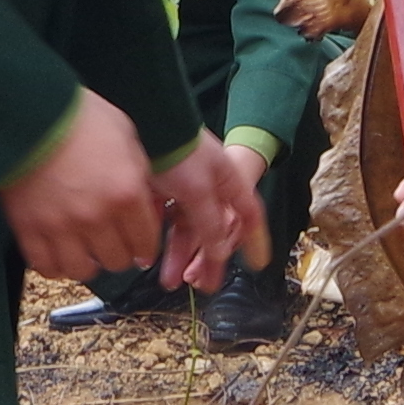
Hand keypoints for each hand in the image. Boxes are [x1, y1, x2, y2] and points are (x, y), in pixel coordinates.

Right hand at [0, 91, 162, 279]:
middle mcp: (96, 217)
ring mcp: (61, 227)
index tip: (139, 244)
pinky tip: (58, 251)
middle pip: (117, 261)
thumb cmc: (78, 116)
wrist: (26, 112)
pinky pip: (47, 267)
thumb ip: (138, 173)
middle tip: (110, 240)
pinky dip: (55, 265)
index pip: (146, 242)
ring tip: (83, 248)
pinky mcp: (29, 230)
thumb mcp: (125, 135)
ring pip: (83, 271)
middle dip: (118, 252)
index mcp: (125, 193)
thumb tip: (144, 203)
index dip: (145, 245)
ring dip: (87, 262)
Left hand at [147, 139, 268, 290]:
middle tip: (201, 285)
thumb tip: (220, 254)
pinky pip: (161, 218)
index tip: (258, 264)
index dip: (256, 241)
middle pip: (212, 230)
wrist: (146, 120)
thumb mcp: (199, 191)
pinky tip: (145, 255)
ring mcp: (184, 184)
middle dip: (206, 261)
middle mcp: (209, 184)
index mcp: (229, 182)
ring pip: (184, 228)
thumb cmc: (178, 149)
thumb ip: (210, 224)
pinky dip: (155, 237)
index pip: (250, 217)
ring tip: (168, 279)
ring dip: (177, 255)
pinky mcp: (159, 184)